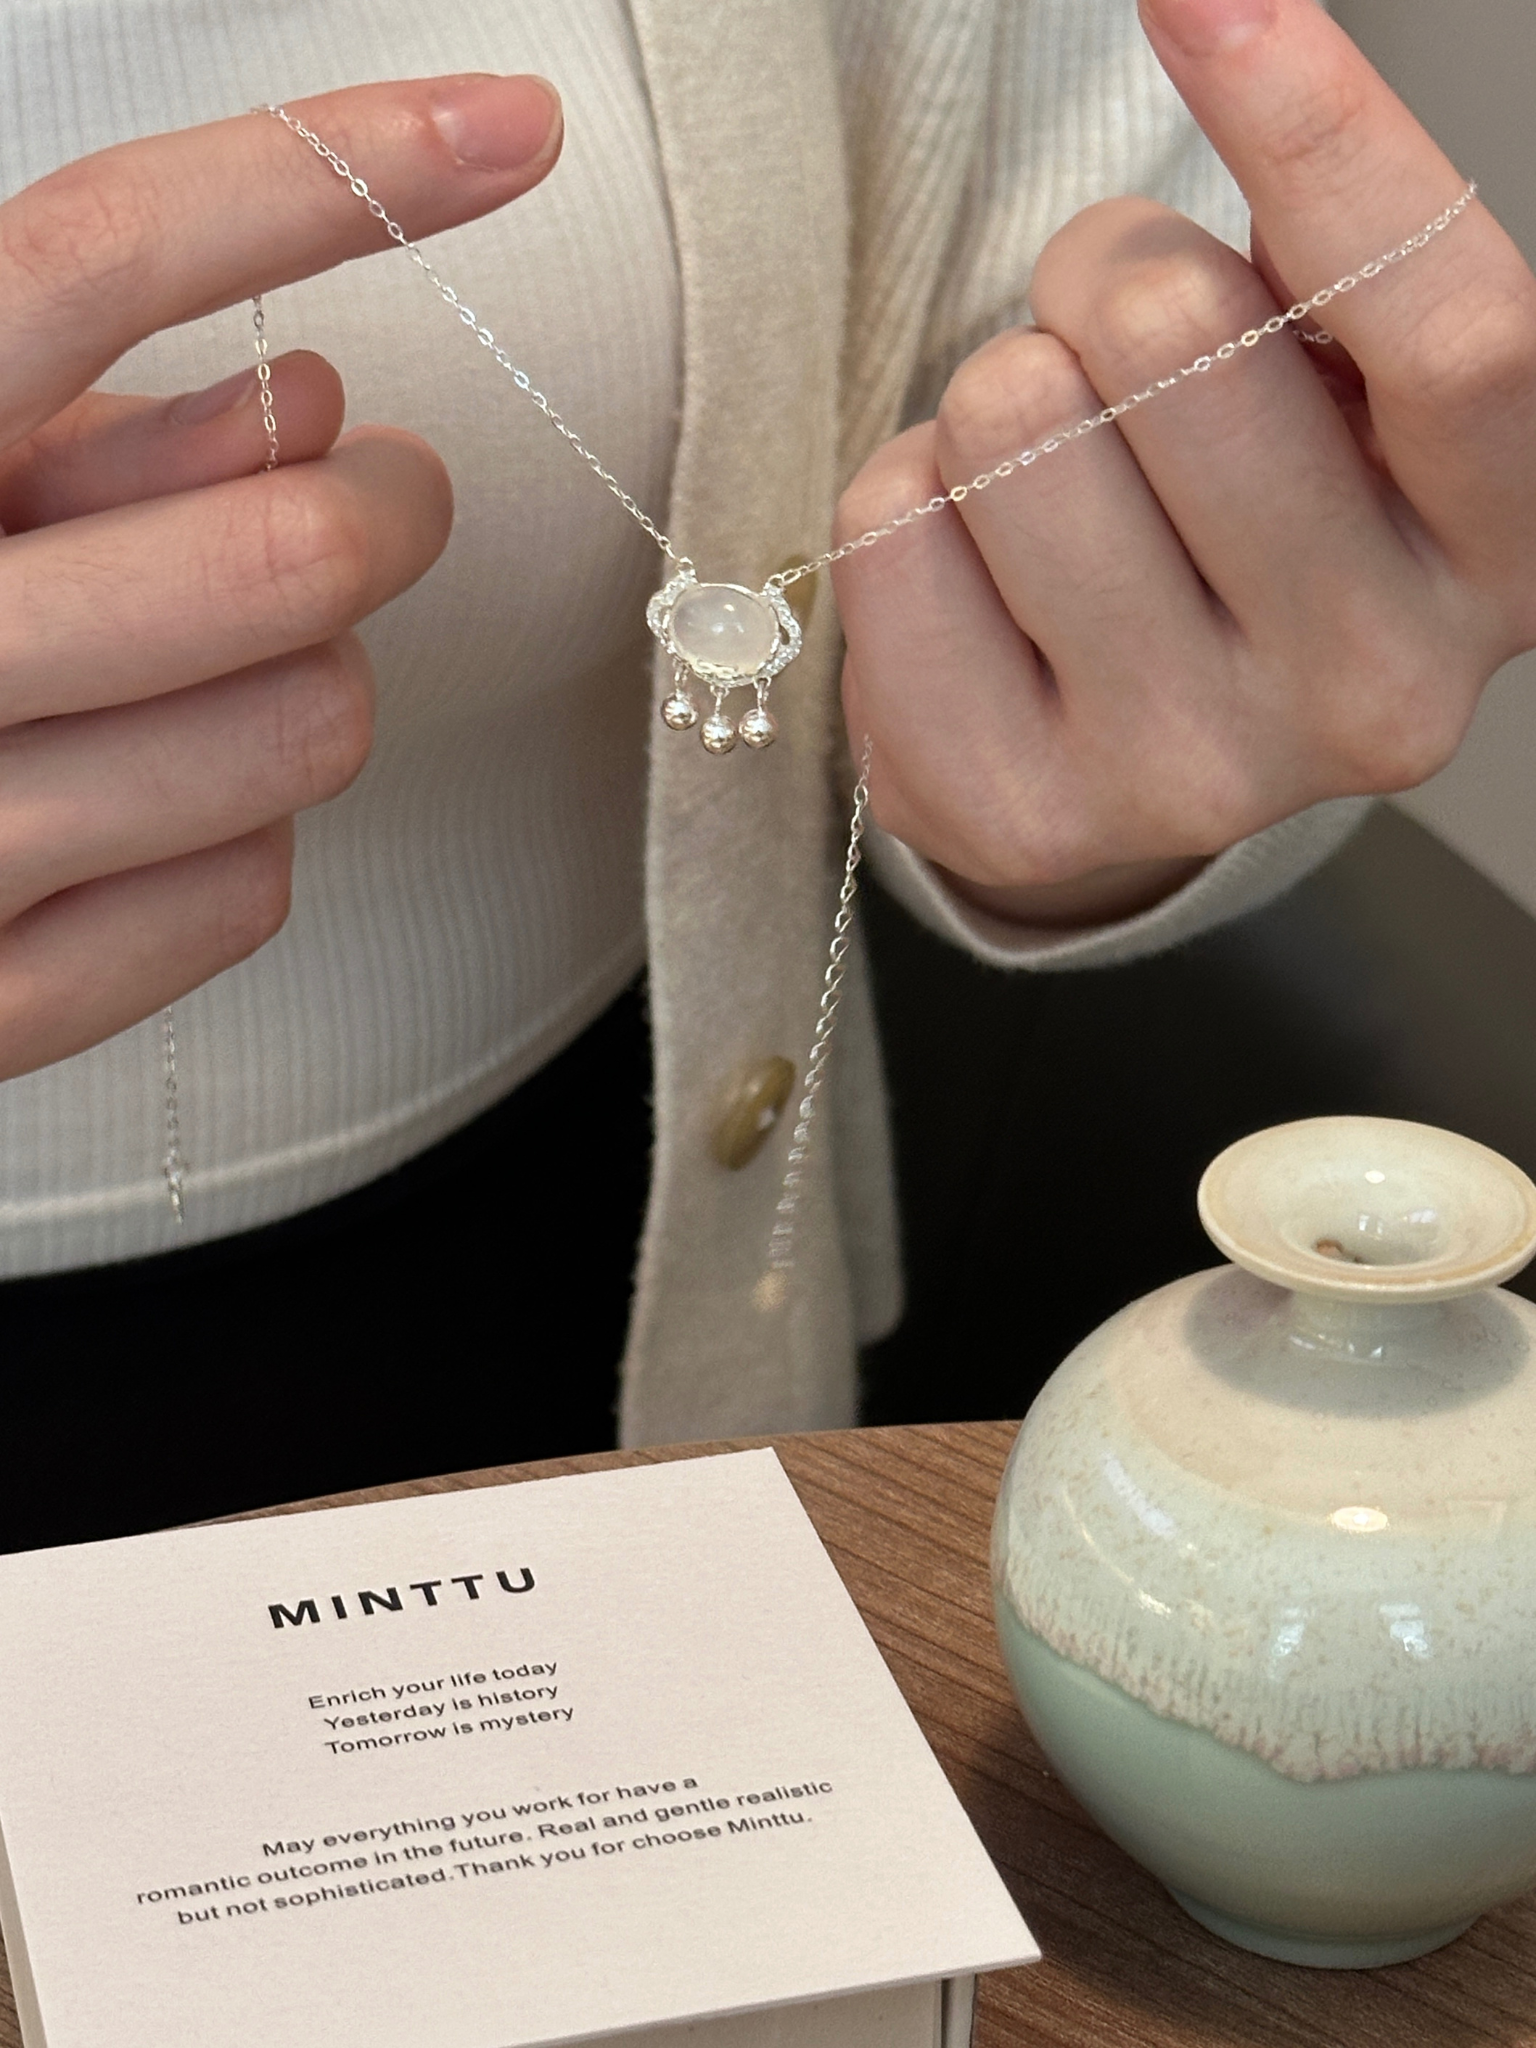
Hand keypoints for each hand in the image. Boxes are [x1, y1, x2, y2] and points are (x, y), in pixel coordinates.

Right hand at [0, 73, 561, 1078]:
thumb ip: (90, 425)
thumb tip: (309, 398)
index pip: (97, 262)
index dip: (325, 173)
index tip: (510, 131)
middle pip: (290, 557)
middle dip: (385, 513)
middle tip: (383, 497)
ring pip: (306, 735)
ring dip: (313, 685)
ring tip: (224, 668)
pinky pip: (248, 893)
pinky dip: (238, 837)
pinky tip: (158, 799)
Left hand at [834, 0, 1535, 927]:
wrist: (1141, 727)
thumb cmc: (1248, 505)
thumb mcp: (1342, 376)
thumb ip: (1326, 236)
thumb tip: (1217, 3)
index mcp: (1501, 545)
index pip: (1455, 332)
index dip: (1323, 136)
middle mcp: (1377, 688)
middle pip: (1174, 339)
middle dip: (1103, 281)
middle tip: (1117, 361)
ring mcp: (1198, 775)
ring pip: (1007, 425)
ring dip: (993, 405)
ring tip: (1056, 485)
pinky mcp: (1025, 816)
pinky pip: (890, 533)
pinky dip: (907, 501)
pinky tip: (978, 571)